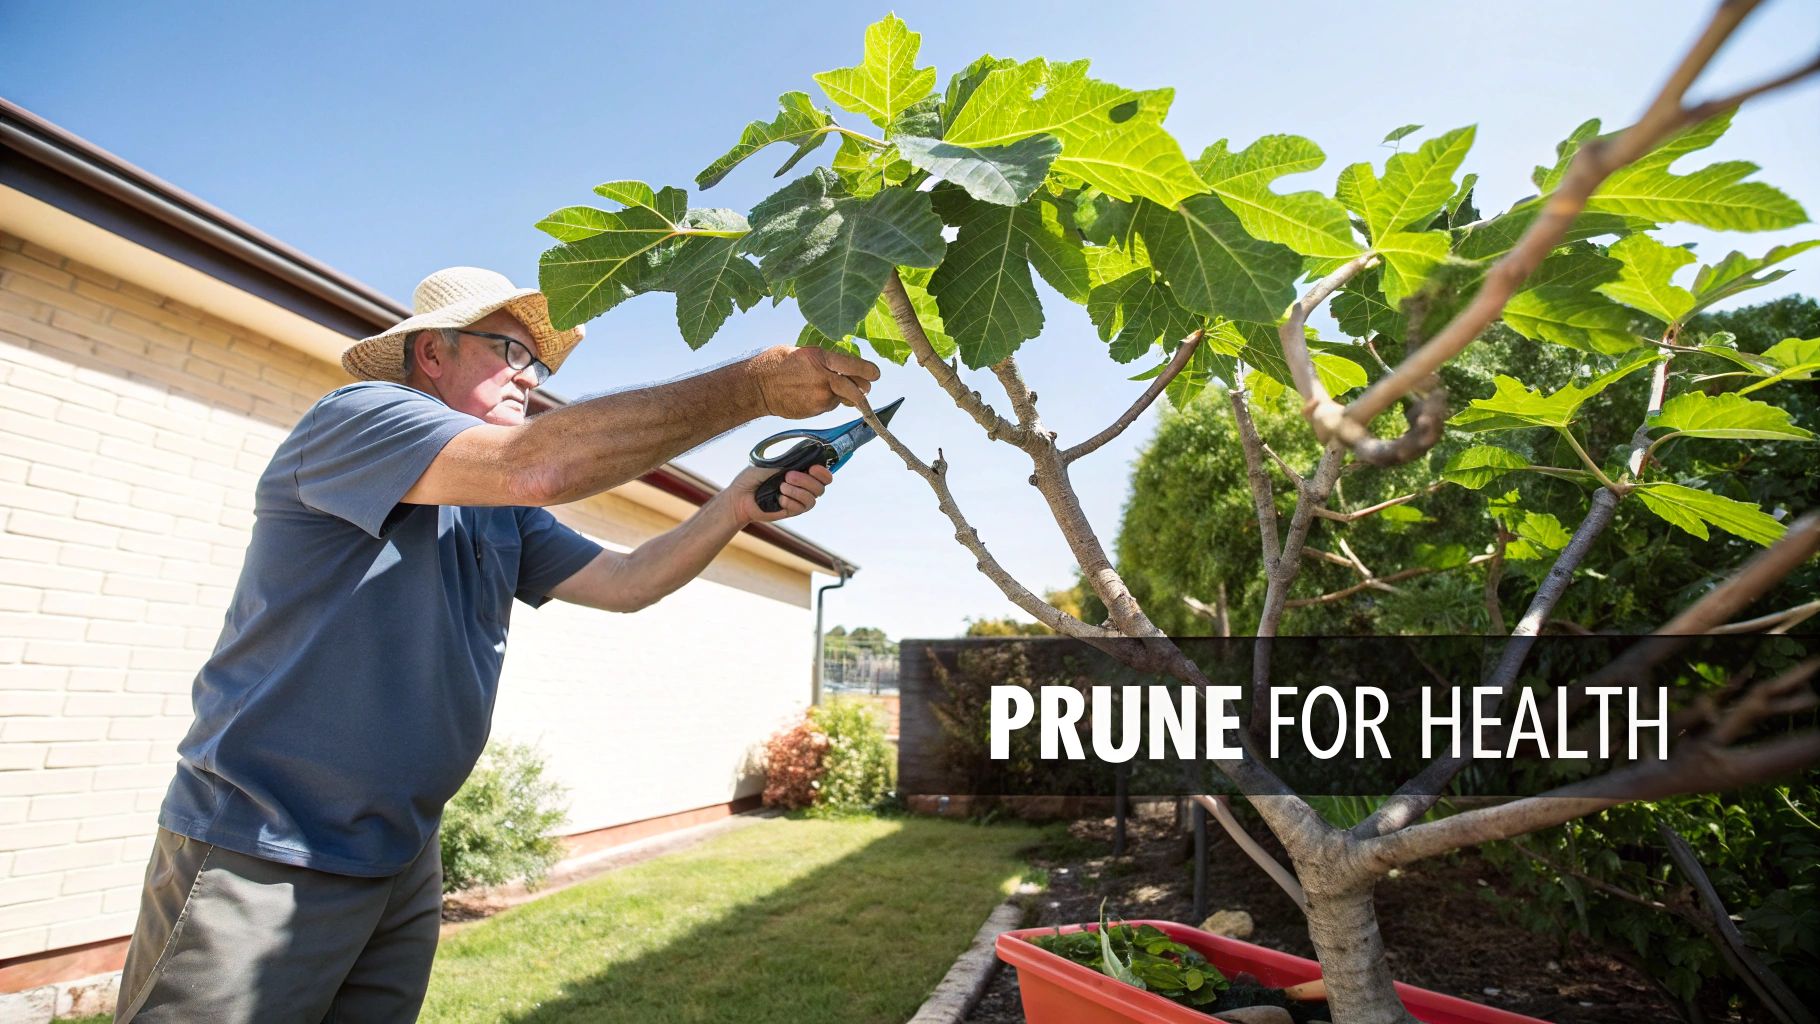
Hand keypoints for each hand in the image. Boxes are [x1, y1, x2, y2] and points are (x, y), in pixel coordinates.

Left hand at [726, 463, 834, 525]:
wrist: (739, 496)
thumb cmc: (752, 478)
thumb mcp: (770, 464)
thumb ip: (788, 461)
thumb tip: (806, 454)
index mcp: (800, 472)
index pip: (823, 474)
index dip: (823, 472)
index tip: (812, 468)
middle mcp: (802, 486)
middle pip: (821, 487)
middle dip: (806, 481)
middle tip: (788, 476)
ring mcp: (797, 500)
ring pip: (812, 499)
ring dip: (798, 492)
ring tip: (781, 487)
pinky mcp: (791, 511)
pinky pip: (800, 508)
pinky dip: (790, 502)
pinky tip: (779, 499)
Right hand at [747, 345, 879, 418]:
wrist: (757, 387)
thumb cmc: (777, 363)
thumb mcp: (803, 352)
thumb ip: (825, 360)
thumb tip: (843, 366)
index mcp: (821, 359)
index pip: (856, 366)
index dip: (869, 371)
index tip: (876, 374)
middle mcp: (825, 379)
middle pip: (857, 389)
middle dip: (864, 389)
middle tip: (865, 387)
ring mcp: (820, 398)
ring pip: (844, 398)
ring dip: (843, 395)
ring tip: (827, 387)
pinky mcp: (816, 411)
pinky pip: (830, 406)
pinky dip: (828, 401)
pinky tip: (812, 395)